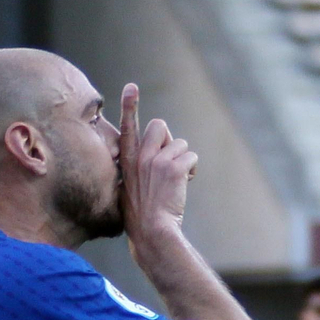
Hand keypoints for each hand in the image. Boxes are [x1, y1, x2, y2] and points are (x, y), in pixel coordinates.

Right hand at [117, 83, 198, 242]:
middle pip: (159, 125)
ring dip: (183, 160)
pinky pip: (191, 156)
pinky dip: (192, 169)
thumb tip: (156, 159)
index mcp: (127, 161)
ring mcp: (156, 161)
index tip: (131, 87)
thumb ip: (138, 169)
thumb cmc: (142, 217)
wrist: (152, 232)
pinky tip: (184, 184)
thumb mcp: (130, 189)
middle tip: (169, 160)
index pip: (127, 128)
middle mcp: (140, 156)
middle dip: (169, 139)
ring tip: (176, 181)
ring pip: (180, 144)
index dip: (129, 106)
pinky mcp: (174, 168)